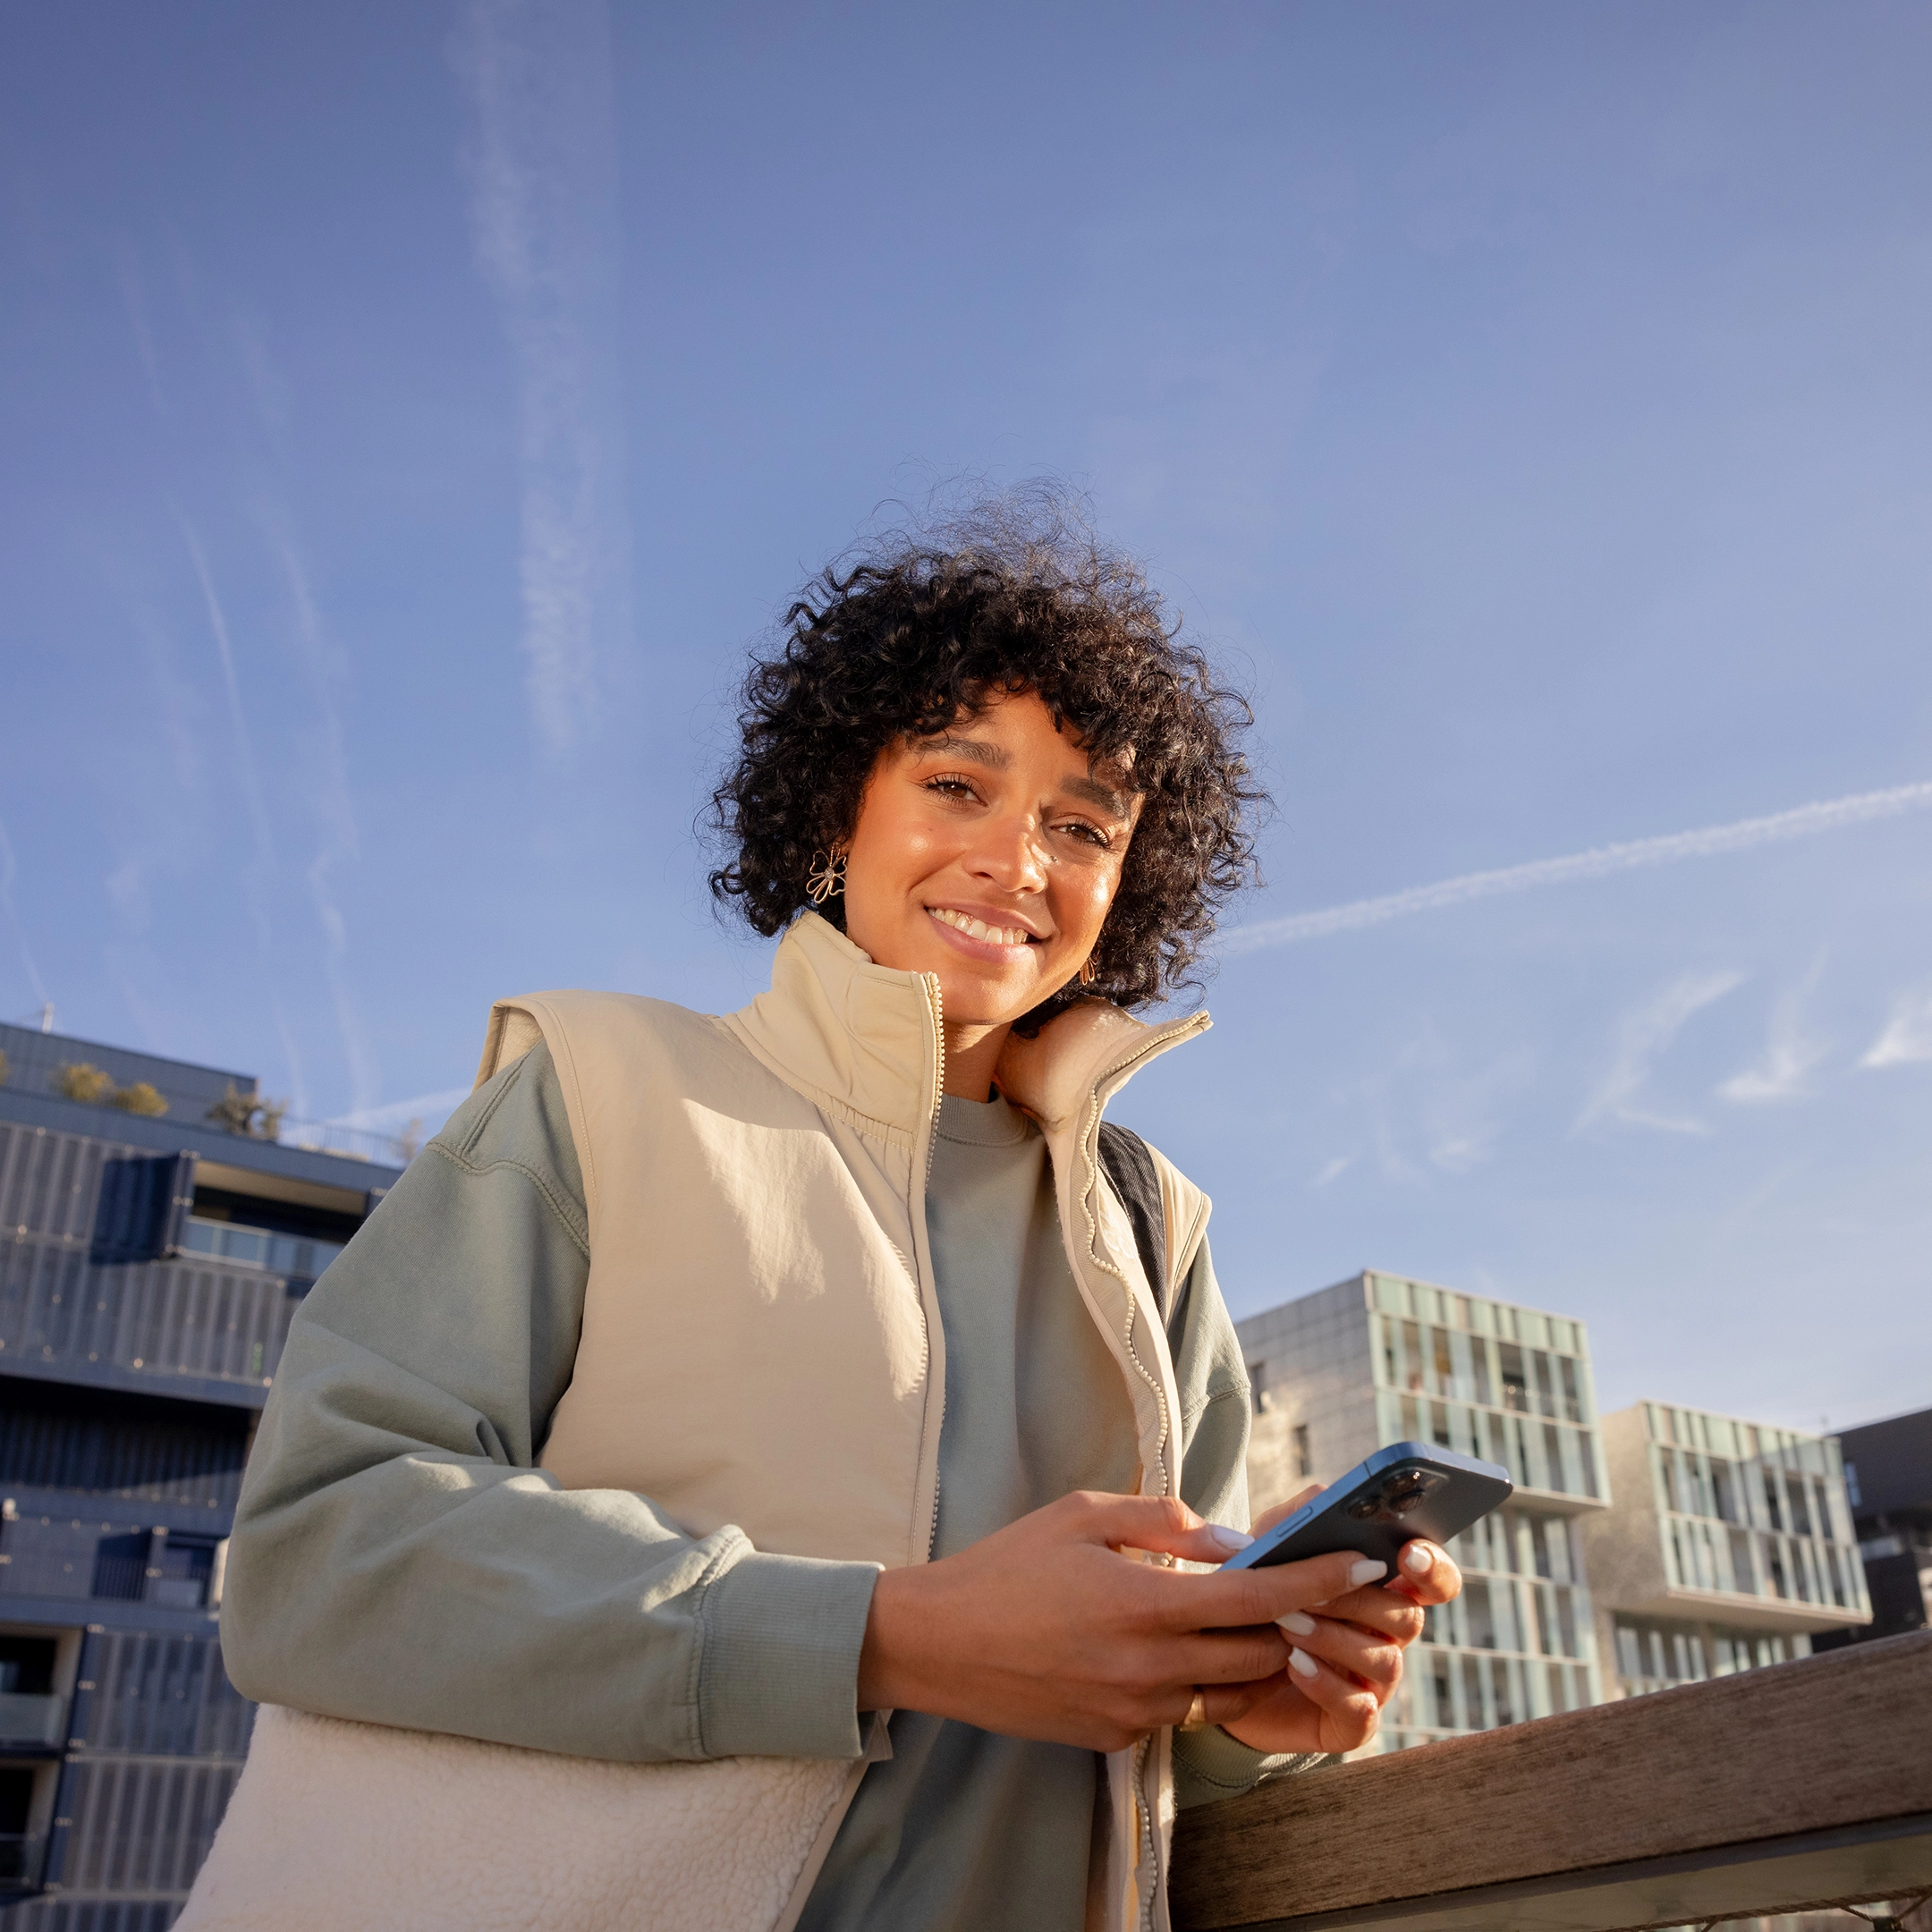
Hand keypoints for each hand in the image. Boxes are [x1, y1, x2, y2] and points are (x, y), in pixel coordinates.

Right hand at [857, 1490, 1403, 1752]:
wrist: (938, 1644)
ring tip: (1241, 1622)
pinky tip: (1167, 1649)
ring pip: (1229, 1690)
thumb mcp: (1083, 1515)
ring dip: (1248, 1657)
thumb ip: (1165, 1523)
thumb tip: (1232, 1542)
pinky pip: (1183, 1711)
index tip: (1363, 1565)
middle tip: (1301, 1590)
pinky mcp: (1118, 1739)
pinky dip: (1195, 1681)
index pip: (1261, 1599)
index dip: (1320, 1581)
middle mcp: (1150, 1668)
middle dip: (1292, 1622)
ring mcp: (1136, 1712)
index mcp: (1145, 1603)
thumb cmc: (1008, 1566)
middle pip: (1261, 1653)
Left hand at [1218, 1486, 1464, 1755]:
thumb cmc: (1257, 1595)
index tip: (1409, 1553)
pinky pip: (1359, 1711)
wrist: (1221, 1666)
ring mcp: (1374, 1682)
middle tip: (1311, 1590)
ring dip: (1335, 1638)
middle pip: (1406, 1617)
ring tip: (1286, 1623)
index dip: (1433, 1567)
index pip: (1435, 1578)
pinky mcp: (1351, 1723)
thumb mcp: (1270, 1547)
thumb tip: (1328, 1494)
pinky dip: (1327, 1685)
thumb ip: (1299, 1516)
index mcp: (1382, 1588)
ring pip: (1384, 1661)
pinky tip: (1294, 1665)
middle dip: (1359, 1600)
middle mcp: (1388, 1636)